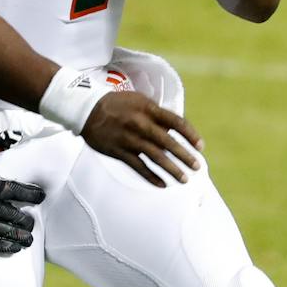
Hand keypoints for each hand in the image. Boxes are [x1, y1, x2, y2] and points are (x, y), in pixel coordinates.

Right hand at [0, 136, 45, 255]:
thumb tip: (15, 133)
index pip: (23, 193)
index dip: (35, 195)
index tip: (41, 196)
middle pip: (19, 217)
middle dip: (28, 220)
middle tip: (32, 221)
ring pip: (9, 233)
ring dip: (21, 236)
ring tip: (28, 238)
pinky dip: (5, 246)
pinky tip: (12, 248)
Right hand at [81, 90, 202, 186]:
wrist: (86, 109)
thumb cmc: (118, 104)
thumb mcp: (139, 101)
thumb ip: (157, 114)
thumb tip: (176, 130)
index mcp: (148, 109)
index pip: (176, 122)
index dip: (190, 135)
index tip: (200, 146)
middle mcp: (140, 124)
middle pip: (168, 142)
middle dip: (185, 156)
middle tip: (197, 167)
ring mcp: (129, 139)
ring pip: (155, 157)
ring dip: (172, 170)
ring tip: (184, 179)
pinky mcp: (119, 151)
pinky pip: (138, 167)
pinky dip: (151, 176)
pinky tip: (162, 184)